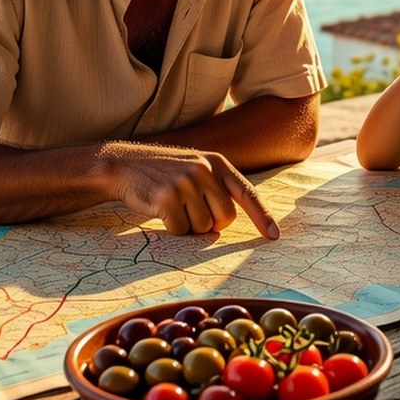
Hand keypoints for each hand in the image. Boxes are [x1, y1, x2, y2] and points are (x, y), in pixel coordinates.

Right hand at [102, 144, 279, 239]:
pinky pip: (181, 230)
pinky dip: (172, 228)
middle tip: (191, 211)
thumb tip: (226, 222)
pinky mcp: (167, 198)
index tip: (274, 236)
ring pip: (203, 227)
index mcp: (216, 163)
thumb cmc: (165, 172)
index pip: (246, 192)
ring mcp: (185, 183)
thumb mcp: (195, 167)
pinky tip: (161, 210)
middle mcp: (204, 170)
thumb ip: (216, 187)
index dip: (262, 216)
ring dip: (189, 226)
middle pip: (225, 218)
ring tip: (173, 206)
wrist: (125, 164)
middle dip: (211, 223)